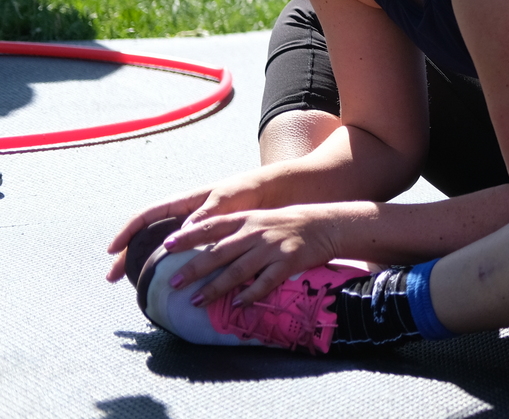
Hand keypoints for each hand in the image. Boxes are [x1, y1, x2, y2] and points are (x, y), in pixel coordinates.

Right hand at [106, 166, 278, 282]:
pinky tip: (169, 288)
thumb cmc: (248, 190)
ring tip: (136, 287)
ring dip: (148, 268)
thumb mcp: (225, 199)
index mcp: (185, 203)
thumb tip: (179, 236)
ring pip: (164, 252)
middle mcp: (186, 218)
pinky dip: (176, 272)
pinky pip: (187, 260)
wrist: (274, 194)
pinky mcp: (211, 246)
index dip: (128, 232)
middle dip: (129, 256)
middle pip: (149, 237)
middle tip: (113, 278)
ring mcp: (197, 233)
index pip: (147, 216)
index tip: (113, 250)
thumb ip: (204, 214)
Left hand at [149, 203, 345, 309]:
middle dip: (194, 268)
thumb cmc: (289, 224)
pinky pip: (265, 282)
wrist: (327, 224)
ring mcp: (272, 247)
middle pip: (219, 252)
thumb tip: (207, 249)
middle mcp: (256, 232)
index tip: (167, 245)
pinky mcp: (288, 262)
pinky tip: (237, 304)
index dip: (188, 235)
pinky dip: (250, 294)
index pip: (212, 226)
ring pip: (237, 270)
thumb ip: (237, 231)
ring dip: (215, 288)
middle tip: (173, 283)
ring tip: (196, 301)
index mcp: (247, 219)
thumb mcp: (261, 219)